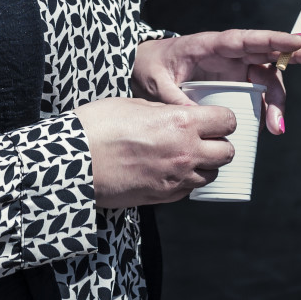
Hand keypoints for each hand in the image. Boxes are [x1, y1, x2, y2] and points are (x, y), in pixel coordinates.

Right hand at [73, 96, 236, 207]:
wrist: (73, 161)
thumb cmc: (99, 126)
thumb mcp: (135, 103)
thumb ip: (164, 111)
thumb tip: (175, 114)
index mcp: (181, 123)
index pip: (227, 121)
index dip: (223, 118)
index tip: (215, 118)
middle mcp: (186, 152)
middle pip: (227, 152)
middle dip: (220, 144)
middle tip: (206, 138)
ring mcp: (176, 178)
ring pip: (211, 175)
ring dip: (205, 164)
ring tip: (186, 155)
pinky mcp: (163, 197)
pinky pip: (189, 190)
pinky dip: (186, 180)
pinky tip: (170, 169)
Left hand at [132, 29, 300, 135]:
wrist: (142, 71)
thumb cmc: (149, 67)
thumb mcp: (154, 82)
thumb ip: (175, 98)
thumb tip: (197, 118)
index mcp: (210, 45)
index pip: (246, 39)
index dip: (273, 39)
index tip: (298, 40)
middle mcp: (228, 54)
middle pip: (267, 52)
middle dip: (296, 54)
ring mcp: (233, 69)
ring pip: (267, 78)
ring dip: (277, 100)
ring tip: (276, 127)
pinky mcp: (234, 84)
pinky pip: (258, 93)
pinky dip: (268, 109)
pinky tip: (271, 126)